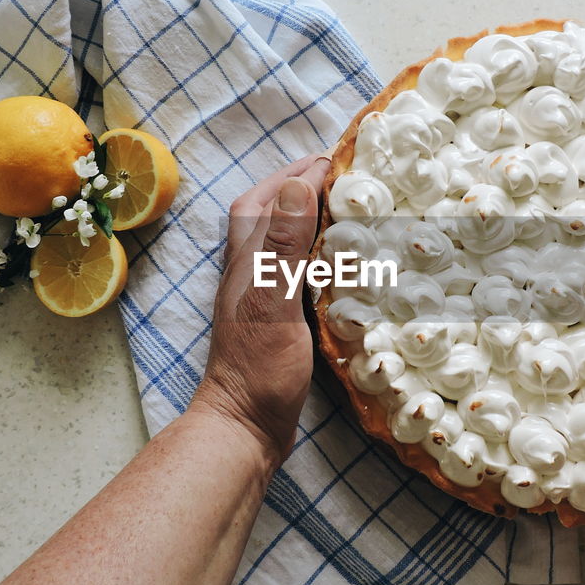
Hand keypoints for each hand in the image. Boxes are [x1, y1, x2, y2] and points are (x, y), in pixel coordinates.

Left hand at [194, 154, 330, 465]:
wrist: (243, 427)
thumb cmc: (258, 368)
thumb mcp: (274, 302)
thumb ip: (284, 246)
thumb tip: (298, 186)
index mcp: (249, 259)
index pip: (273, 199)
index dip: (302, 175)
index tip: (340, 158)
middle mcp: (250, 270)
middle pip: (269, 212)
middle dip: (300, 185)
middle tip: (341, 173)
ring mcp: (260, 295)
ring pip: (280, 239)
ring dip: (305, 215)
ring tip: (342, 205)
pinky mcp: (274, 318)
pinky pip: (293, 268)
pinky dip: (313, 252)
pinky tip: (334, 261)